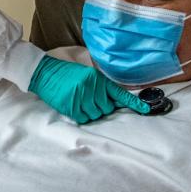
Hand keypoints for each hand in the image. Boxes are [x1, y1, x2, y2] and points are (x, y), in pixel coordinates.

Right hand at [28, 55, 149, 123]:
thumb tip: (115, 102)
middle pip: (107, 108)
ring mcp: (81, 97)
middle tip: (89, 100)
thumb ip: (100, 87)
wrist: (44, 72)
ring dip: (90, 111)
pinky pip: (84, 118)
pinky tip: (74, 106)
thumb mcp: (86, 75)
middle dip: (100, 107)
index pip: (119, 93)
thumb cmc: (65, 74)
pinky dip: (81, 115)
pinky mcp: (71, 105)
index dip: (133, 103)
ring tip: (79, 101)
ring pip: (96, 115)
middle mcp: (92, 87)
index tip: (146, 110)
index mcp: (97, 79)